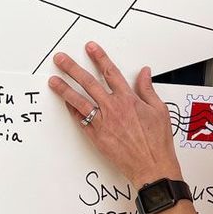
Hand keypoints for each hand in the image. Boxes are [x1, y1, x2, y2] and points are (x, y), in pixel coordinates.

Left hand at [48, 42, 182, 188]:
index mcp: (128, 99)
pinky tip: (65, 103)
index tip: (90, 47)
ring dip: (64, 89)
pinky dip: (73, 111)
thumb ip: (147, 89)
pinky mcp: (96, 137)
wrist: (151, 166)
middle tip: (61, 59)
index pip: (110, 72)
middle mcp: (113, 108)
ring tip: (53, 81)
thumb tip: (144, 73)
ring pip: (79, 101)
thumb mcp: (159, 110)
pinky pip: (81, 120)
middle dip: (73, 68)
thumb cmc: (157, 142)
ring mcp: (103, 122)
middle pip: (89, 83)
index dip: (99, 57)